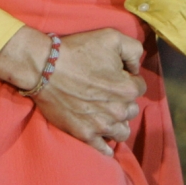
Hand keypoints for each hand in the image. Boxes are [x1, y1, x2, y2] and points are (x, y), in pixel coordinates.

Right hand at [0, 27, 144, 156]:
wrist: (46, 67)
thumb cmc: (78, 50)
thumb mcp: (111, 36)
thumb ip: (133, 49)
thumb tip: (135, 68)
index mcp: (127, 88)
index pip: (140, 86)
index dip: (129, 78)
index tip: (116, 74)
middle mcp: (119, 110)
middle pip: (132, 110)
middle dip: (123, 100)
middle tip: (108, 91)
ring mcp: (102, 125)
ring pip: (122, 131)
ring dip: (117, 122)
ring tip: (105, 111)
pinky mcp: (85, 135)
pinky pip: (104, 149)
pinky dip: (106, 144)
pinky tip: (101, 134)